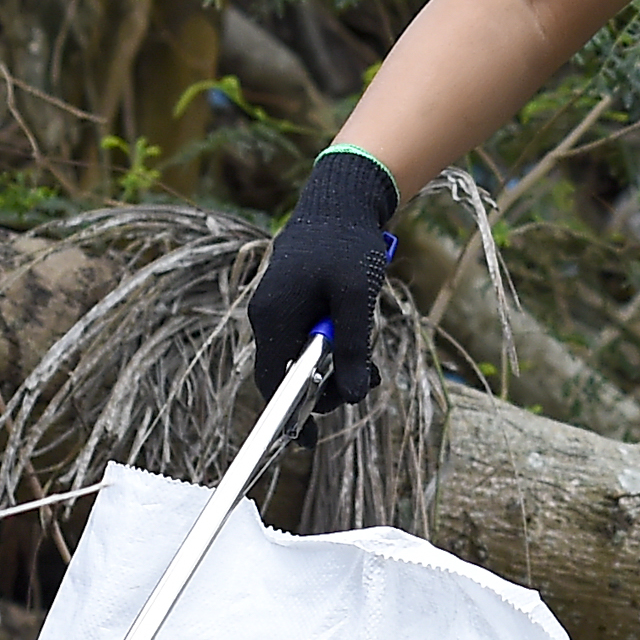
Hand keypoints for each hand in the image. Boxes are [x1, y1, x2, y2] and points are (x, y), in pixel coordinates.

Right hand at [248, 148, 399, 412]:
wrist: (342, 198)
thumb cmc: (347, 244)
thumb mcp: (357, 299)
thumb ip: (353, 348)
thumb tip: (354, 395)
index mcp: (273, 318)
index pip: (271, 383)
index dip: (288, 416)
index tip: (306, 441)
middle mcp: (269, 316)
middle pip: (291, 372)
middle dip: (328, 384)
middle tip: (366, 380)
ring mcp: (279, 306)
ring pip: (305, 354)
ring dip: (337, 362)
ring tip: (370, 363)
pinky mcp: (294, 298)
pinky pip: (310, 334)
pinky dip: (334, 342)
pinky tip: (359, 335)